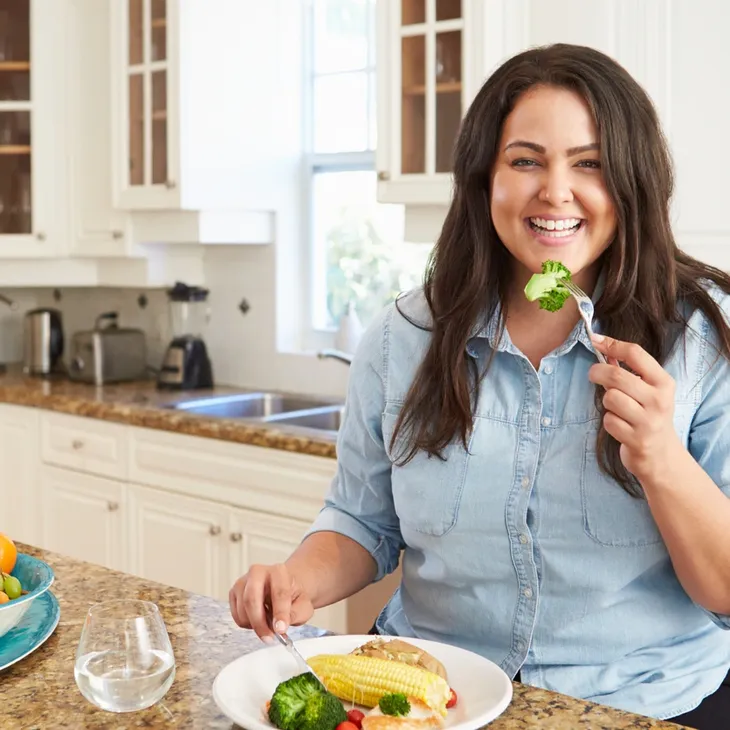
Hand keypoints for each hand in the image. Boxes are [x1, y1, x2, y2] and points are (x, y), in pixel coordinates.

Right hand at [229, 563, 313, 640]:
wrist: (284, 589)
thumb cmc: (293, 596)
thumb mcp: (304, 606)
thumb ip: (296, 614)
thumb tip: (280, 626)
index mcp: (279, 571)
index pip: (278, 592)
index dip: (280, 613)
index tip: (281, 629)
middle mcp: (258, 572)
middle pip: (251, 599)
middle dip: (259, 622)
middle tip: (269, 638)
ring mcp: (243, 582)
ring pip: (243, 610)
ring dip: (255, 625)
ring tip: (268, 624)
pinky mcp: (234, 593)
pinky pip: (237, 616)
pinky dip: (248, 624)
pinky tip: (259, 618)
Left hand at [588, 334, 680, 481]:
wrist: (662, 455)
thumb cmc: (650, 416)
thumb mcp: (648, 390)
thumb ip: (629, 370)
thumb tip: (604, 346)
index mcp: (663, 383)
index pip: (636, 354)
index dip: (612, 344)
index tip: (595, 339)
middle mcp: (659, 400)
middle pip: (617, 376)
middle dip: (598, 372)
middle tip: (593, 374)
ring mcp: (649, 421)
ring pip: (610, 398)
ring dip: (606, 402)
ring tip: (616, 408)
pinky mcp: (637, 439)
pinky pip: (609, 421)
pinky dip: (609, 422)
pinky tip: (620, 426)